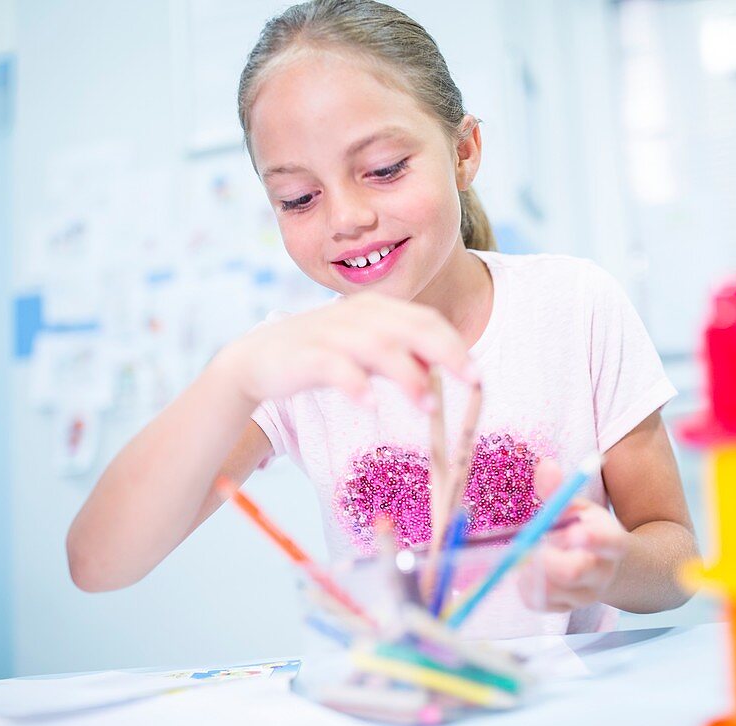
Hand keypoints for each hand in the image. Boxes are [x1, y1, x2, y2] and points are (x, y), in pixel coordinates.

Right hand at [216, 292, 477, 408]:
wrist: (258, 360)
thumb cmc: (320, 355)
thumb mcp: (366, 353)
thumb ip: (402, 358)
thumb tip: (440, 373)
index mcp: (376, 309)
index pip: (426, 320)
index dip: (455, 345)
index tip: (477, 375)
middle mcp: (357, 315)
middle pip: (412, 328)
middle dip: (447, 353)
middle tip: (471, 382)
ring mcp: (332, 334)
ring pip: (380, 347)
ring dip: (408, 375)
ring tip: (428, 405)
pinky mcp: (307, 356)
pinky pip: (336, 369)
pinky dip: (356, 385)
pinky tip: (370, 405)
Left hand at [518, 458, 629, 612]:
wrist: (603, 568)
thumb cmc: (585, 529)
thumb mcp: (578, 507)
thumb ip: (560, 489)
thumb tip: (546, 465)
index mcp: (612, 543)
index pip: (608, 543)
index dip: (592, 539)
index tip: (573, 531)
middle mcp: (600, 573)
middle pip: (575, 572)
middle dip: (548, 557)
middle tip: (531, 542)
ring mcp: (582, 596)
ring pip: (551, 590)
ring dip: (530, 569)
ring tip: (527, 552)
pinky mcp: (563, 609)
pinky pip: (538, 602)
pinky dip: (525, 585)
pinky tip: (527, 569)